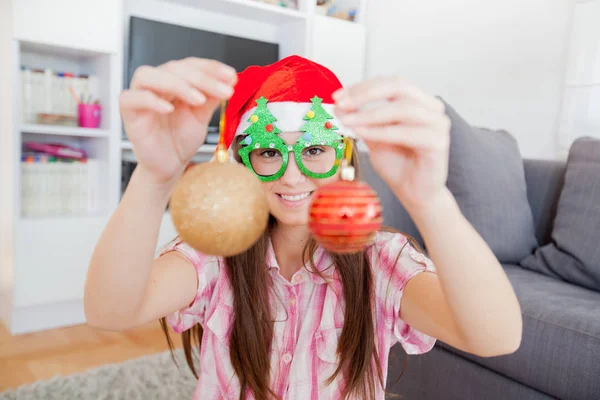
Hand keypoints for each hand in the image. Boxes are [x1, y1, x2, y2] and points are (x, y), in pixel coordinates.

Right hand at [120, 58, 236, 185]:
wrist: (170, 165)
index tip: (232, 76)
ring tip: (199, 99)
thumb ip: (211, 97)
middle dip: (202, 78)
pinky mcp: (128, 111)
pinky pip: (133, 98)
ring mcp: (140, 94)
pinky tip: (169, 109)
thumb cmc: (181, 139)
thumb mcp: (202, 116)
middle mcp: (156, 83)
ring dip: (177, 84)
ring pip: (150, 76)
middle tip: (223, 91)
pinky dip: (151, 100)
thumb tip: (228, 79)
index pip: (190, 65)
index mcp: (174, 80)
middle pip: (174, 68)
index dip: (211, 67)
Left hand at [333, 77, 450, 211]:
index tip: (338, 96)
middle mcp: (432, 108)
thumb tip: (340, 106)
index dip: (363, 87)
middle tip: (342, 103)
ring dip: (370, 114)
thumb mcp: (373, 137)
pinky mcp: (438, 142)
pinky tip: (362, 134)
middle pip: (399, 87)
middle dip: (366, 94)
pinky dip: (381, 131)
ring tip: (348, 121)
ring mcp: (438, 124)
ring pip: (402, 109)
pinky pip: (406, 132)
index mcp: (418, 101)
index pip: (390, 83)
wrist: (413, 193)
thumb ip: (361, 120)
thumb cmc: (398, 165)